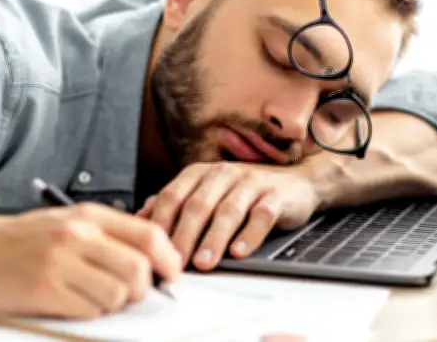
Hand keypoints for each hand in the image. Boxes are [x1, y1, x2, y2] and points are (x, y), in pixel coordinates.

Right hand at [0, 202, 182, 318]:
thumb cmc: (20, 239)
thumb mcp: (66, 222)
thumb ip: (107, 236)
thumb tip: (151, 258)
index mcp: (87, 215)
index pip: (148, 235)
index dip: (169, 259)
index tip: (171, 275)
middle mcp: (78, 235)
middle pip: (138, 271)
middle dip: (140, 290)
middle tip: (126, 294)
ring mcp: (61, 263)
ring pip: (117, 296)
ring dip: (111, 303)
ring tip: (88, 295)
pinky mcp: (45, 291)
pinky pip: (89, 311)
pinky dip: (86, 312)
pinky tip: (67, 301)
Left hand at [136, 162, 318, 270]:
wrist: (296, 183)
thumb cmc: (244, 194)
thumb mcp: (206, 194)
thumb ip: (176, 204)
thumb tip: (141, 217)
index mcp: (200, 173)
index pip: (173, 195)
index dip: (161, 223)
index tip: (152, 250)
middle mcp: (222, 174)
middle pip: (198, 205)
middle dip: (184, 235)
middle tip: (175, 262)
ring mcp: (250, 183)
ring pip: (228, 210)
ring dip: (214, 238)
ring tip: (204, 262)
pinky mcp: (276, 195)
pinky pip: (262, 215)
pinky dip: (250, 234)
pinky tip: (240, 251)